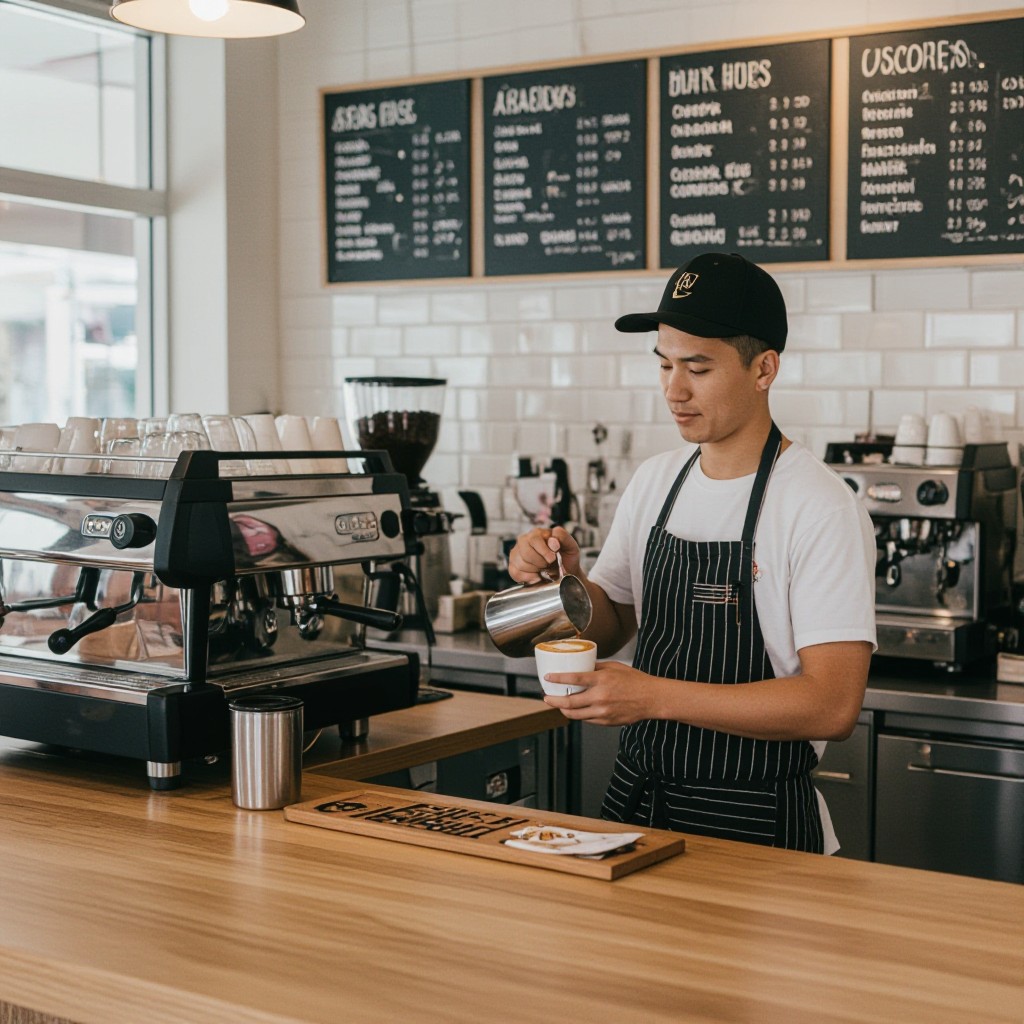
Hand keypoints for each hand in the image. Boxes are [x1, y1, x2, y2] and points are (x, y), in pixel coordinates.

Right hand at [507, 525, 580, 583]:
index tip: (552, 559)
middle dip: (540, 563)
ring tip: (543, 570)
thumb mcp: (571, 546)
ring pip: (521, 564)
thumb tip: (552, 540)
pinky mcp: (512, 565)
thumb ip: (564, 538)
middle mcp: (524, 540)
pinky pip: (515, 573)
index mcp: (538, 533)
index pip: (534, 539)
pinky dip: (528, 578)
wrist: (563, 573)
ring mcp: (516, 553)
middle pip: (526, 553)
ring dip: (535, 570)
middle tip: (548, 565)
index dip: (543, 551)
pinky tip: (536, 576)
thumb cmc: (566, 558)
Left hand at [540, 660, 664, 725]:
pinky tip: (576, 710)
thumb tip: (582, 666)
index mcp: (602, 680)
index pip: (574, 679)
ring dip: (563, 710)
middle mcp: (600, 697)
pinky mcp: (606, 721)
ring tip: (558, 706)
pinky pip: (587, 720)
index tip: (547, 678)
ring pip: (575, 715)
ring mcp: (603, 711)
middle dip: (554, 701)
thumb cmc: (635, 681)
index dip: (558, 678)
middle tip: (546, 698)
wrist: (652, 699)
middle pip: (569, 702)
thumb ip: (597, 668)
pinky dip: (579, 715)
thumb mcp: (615, 667)